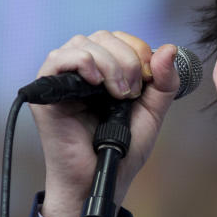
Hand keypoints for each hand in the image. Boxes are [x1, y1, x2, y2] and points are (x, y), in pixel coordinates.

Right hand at [30, 31, 181, 216]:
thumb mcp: (152, 112)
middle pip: (103, 37)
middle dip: (126, 59)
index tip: (148, 78)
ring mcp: (63, 79)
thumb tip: (170, 48)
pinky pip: (58, 58)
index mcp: (106, 71)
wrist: (104, 179)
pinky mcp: (46, 92)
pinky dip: (81, 62)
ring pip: (83, 43)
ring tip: (117, 94)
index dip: (138, 50)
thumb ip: (165, 82)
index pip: (120, 38)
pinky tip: (95, 81)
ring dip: (109, 63)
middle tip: (131, 92)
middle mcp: (83, 70)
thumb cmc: (124, 149)